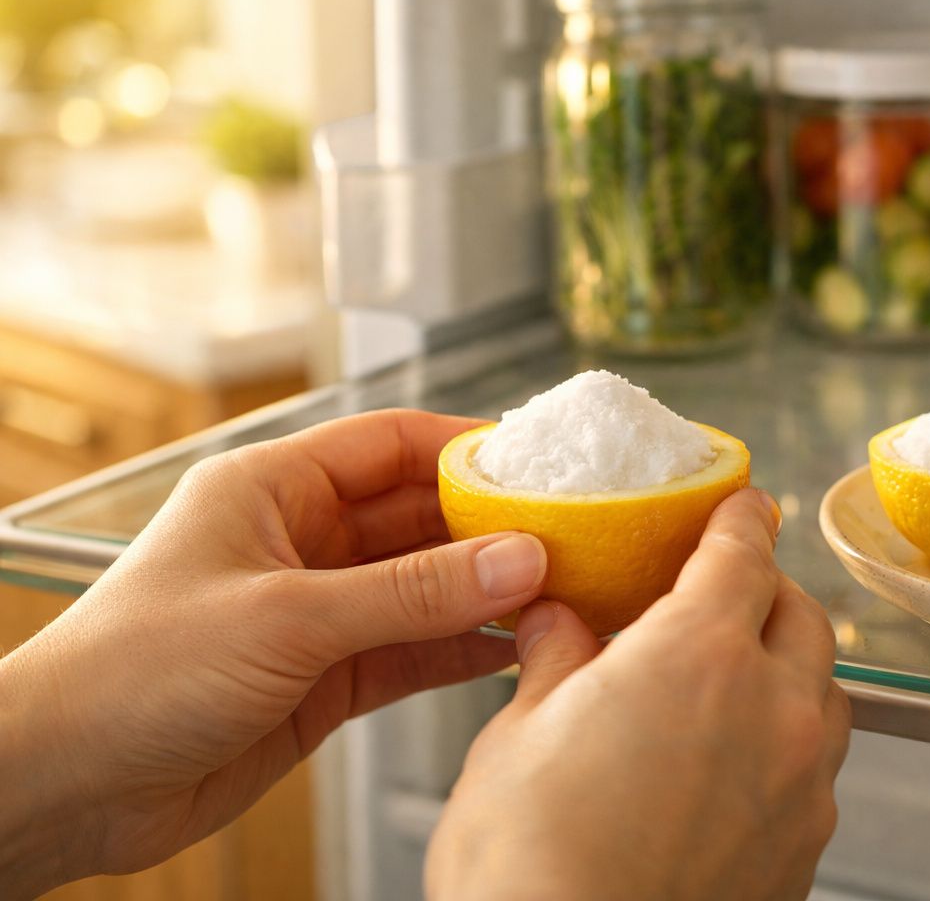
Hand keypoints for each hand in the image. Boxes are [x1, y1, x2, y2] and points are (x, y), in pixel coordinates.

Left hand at [0, 410, 545, 896]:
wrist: (63, 785)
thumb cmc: (128, 673)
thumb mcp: (286, 617)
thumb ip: (410, 592)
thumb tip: (514, 560)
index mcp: (271, 489)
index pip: (389, 444)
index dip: (467, 447)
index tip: (538, 463)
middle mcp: (297, 541)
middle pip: (417, 515)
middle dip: (490, 526)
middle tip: (565, 534)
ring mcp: (314, 611)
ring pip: (422, 586)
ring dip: (484, 590)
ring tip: (557, 590)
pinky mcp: (322, 677)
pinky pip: (411, 650)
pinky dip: (461, 650)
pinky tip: (509, 649)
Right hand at [425, 488, 852, 900]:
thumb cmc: (532, 874)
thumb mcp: (516, 741)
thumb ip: (553, 665)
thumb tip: (555, 623)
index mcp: (698, 655)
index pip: (742, 554)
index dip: (740, 519)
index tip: (742, 505)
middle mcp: (768, 710)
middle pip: (801, 616)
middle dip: (768, 591)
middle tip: (726, 591)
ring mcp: (798, 785)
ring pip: (824, 693)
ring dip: (791, 668)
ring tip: (735, 678)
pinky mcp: (803, 849)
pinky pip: (816, 770)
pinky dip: (787, 746)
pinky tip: (735, 766)